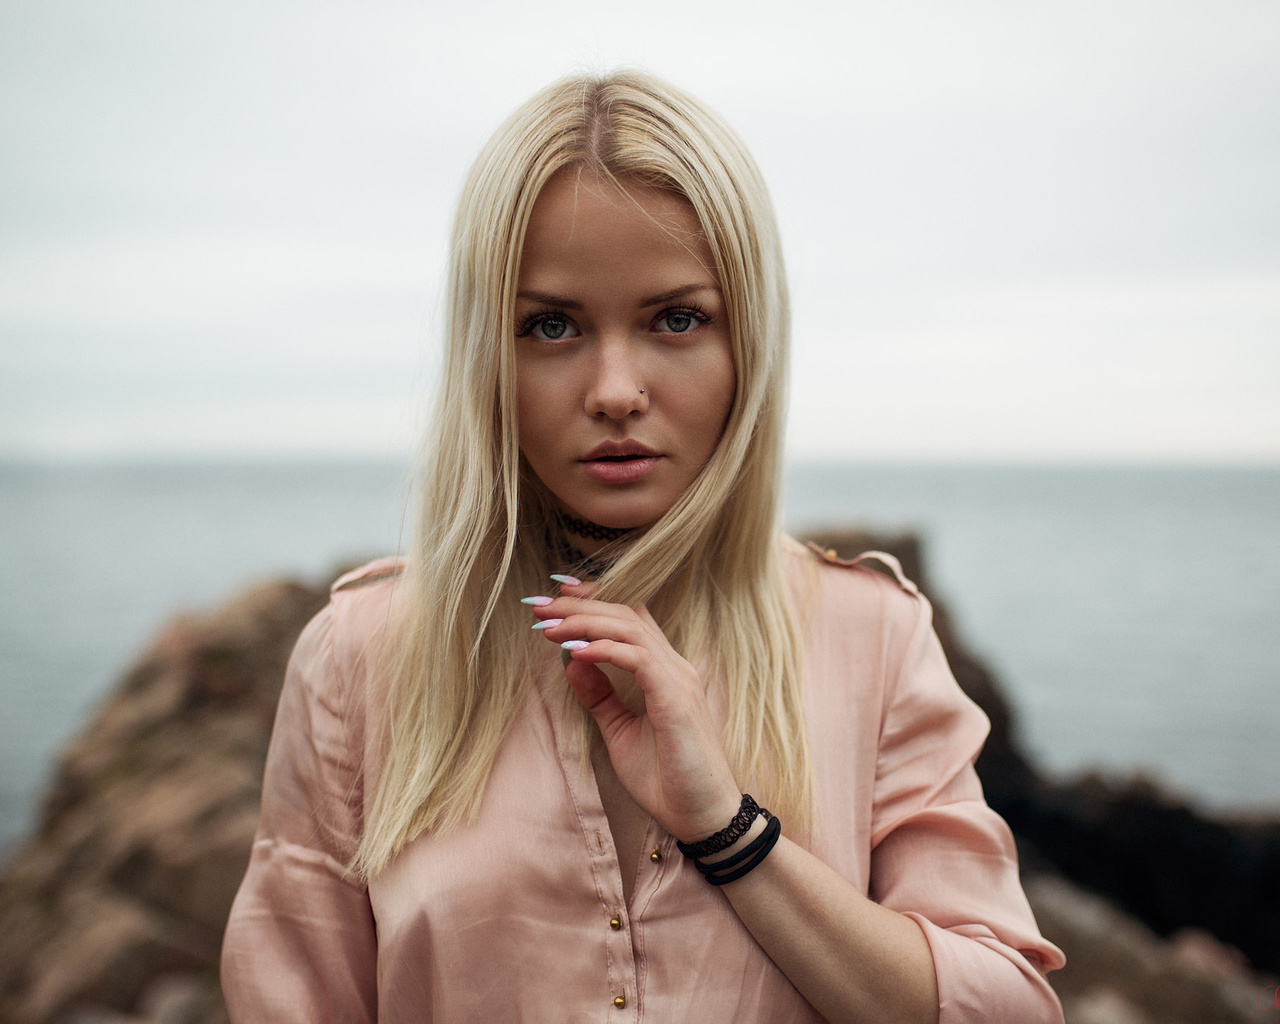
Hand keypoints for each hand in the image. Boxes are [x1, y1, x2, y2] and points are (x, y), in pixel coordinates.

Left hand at [526, 577, 741, 842]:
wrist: (701, 816)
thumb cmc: (666, 778)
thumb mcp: (619, 732)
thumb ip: (599, 695)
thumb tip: (570, 659)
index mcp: (663, 670)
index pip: (630, 617)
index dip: (594, 599)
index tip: (556, 594)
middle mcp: (674, 666)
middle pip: (626, 613)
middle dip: (579, 605)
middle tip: (538, 605)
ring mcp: (678, 679)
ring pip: (630, 628)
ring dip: (585, 622)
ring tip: (548, 624)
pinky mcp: (676, 698)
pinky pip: (638, 659)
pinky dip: (604, 650)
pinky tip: (575, 650)